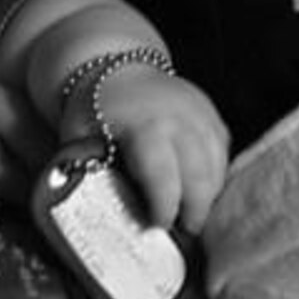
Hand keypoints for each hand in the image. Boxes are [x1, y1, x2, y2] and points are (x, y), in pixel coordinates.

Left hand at [76, 66, 228, 232]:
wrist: (112, 64)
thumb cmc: (92, 107)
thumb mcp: (77, 138)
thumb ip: (85, 172)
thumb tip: (90, 214)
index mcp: (145, 126)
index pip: (164, 178)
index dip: (164, 209)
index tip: (156, 227)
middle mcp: (181, 118)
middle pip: (201, 177)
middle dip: (195, 211)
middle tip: (183, 234)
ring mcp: (201, 114)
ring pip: (218, 166)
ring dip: (208, 196)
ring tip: (192, 217)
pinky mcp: (212, 114)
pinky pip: (222, 152)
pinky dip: (214, 176)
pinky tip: (200, 191)